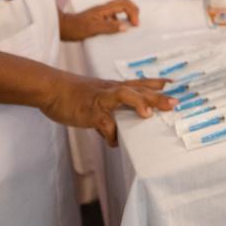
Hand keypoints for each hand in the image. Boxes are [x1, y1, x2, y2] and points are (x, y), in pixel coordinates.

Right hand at [41, 73, 174, 145]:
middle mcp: (111, 90)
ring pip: (124, 96)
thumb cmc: (72, 94)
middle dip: (157, 96)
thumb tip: (115, 134)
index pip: (139, 83)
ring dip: (138, 103)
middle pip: (138, 89)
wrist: (51, 88)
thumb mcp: (94, 98)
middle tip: (175, 102)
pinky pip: (104, 122)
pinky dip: (111, 134)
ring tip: (149, 114)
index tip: (172, 84)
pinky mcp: (90, 110)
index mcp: (113, 87)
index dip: (156, 83)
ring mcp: (101, 99)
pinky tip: (114, 142)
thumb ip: (107, 114)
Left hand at [60, 0, 139, 40]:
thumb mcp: (93, 29)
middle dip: (133, 9)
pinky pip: (113, 14)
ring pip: (119, 7)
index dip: (133, 13)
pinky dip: (120, 18)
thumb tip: (125, 27)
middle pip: (123, 2)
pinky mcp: (98, 16)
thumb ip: (110, 27)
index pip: (124, 5)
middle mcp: (103, 8)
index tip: (134, 25)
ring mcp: (101, 12)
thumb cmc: (75, 28)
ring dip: (127, 13)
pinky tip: (117, 28)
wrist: (62, 27)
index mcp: (104, 9)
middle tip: (136, 21)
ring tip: (130, 23)